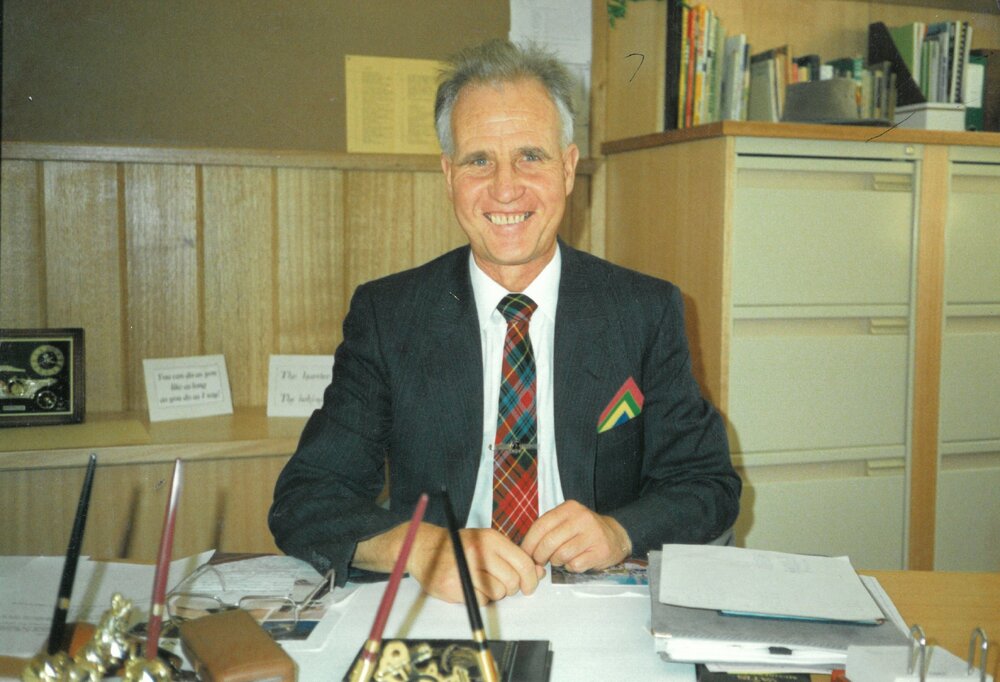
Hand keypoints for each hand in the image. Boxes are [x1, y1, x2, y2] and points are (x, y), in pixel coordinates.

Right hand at [406, 524, 543, 603]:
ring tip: (482, 583)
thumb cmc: (461, 546)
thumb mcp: (488, 544)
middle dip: (511, 588)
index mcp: (491, 538)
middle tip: (501, 585)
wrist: (425, 547)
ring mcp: (465, 568)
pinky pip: (481, 600)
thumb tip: (539, 572)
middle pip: (512, 581)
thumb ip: (513, 557)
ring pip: (498, 592)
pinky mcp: (453, 585)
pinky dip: (480, 599)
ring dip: (494, 593)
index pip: (523, 562)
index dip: (530, 579)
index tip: (529, 586)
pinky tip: (471, 588)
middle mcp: (479, 551)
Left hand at [520, 500, 631, 572]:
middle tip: (541, 561)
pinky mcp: (601, 550)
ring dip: (557, 561)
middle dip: (540, 556)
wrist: (616, 536)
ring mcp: (593, 534)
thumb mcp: (566, 521)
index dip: (529, 543)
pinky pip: (575, 565)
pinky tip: (575, 561)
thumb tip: (526, 551)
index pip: (541, 525)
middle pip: (549, 542)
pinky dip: (571, 567)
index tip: (526, 554)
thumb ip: (547, 531)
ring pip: (561, 555)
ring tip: (561, 559)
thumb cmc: (583, 531)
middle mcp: (582, 518)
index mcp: (569, 508)